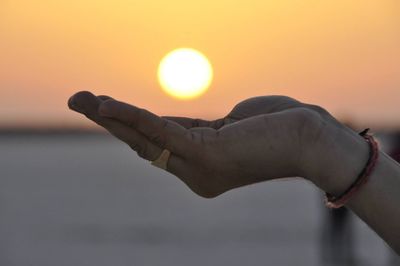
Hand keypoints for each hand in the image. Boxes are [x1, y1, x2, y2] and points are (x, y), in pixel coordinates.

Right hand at [67, 91, 363, 196]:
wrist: (313, 140)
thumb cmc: (279, 128)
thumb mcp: (233, 125)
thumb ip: (203, 128)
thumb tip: (179, 123)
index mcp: (203, 167)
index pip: (160, 144)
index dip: (131, 124)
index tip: (108, 109)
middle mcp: (197, 175)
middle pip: (145, 144)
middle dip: (111, 122)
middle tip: (80, 102)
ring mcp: (200, 169)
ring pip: (147, 139)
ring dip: (112, 118)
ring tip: (82, 101)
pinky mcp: (207, 155)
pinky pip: (162, 133)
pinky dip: (133, 117)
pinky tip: (108, 106)